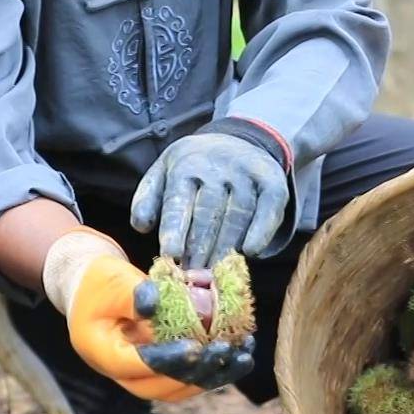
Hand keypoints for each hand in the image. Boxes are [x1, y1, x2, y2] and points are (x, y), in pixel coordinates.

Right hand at [39, 227, 254, 399]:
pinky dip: (212, 368)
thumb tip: (154, 304)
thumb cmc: (99, 280)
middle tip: (225, 351)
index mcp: (102, 352)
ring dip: (212, 376)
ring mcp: (139, 374)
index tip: (196, 347)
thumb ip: (132, 292)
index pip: (135, 364)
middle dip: (196, 372)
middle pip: (159, 386)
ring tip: (243, 357)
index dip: (166, 359)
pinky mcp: (157, 368)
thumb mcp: (110, 278)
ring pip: (177, 388)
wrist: (91, 288)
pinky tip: (239, 352)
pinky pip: (185, 376)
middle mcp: (119, 372)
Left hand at [129, 132, 288, 268]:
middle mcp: (217, 166)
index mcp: (186, 165)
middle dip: (199, 247)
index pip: (178, 200)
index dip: (174, 229)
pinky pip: (268, 209)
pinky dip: (260, 231)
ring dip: (226, 246)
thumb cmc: (193, 167)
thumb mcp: (164, 172)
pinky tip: (250, 252)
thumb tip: (141, 226)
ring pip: (237, 214)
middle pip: (208, 212)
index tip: (170, 255)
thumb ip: (148, 199)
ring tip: (214, 272)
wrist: (238, 138)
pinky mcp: (272, 181)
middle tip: (192, 275)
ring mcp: (246, 173)